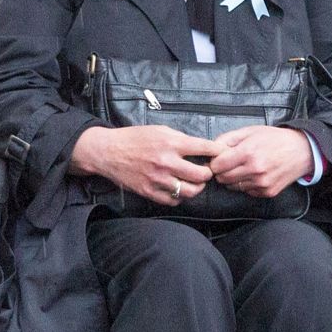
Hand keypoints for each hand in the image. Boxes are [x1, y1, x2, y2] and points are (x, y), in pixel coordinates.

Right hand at [68, 125, 216, 201]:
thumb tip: (202, 147)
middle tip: (208, 171)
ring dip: (197, 187)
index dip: (218, 152)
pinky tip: (179, 189)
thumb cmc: (135, 138)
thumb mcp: (160, 130)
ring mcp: (158, 179)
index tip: (223, 154)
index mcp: (171, 143)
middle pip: (201, 175)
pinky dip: (180, 197)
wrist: (109, 152)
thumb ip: (181, 139)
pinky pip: (173, 201)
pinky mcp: (149, 192)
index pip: (204, 148)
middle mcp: (166, 162)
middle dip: (209, 174)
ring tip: (195, 182)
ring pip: (190, 191)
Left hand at [208, 126, 313, 197]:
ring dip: (234, 179)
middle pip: (223, 178)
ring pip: (233, 187)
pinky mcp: (268, 192)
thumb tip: (211, 149)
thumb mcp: (250, 131)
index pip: (217, 166)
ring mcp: (262, 183)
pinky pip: (247, 192)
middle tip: (230, 164)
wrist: (302, 151)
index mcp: (248, 153)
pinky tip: (255, 174)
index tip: (219, 159)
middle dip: (222, 171)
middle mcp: (254, 170)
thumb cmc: (275, 139)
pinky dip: (247, 184)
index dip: (215, 162)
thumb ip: (228, 139)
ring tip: (244, 167)